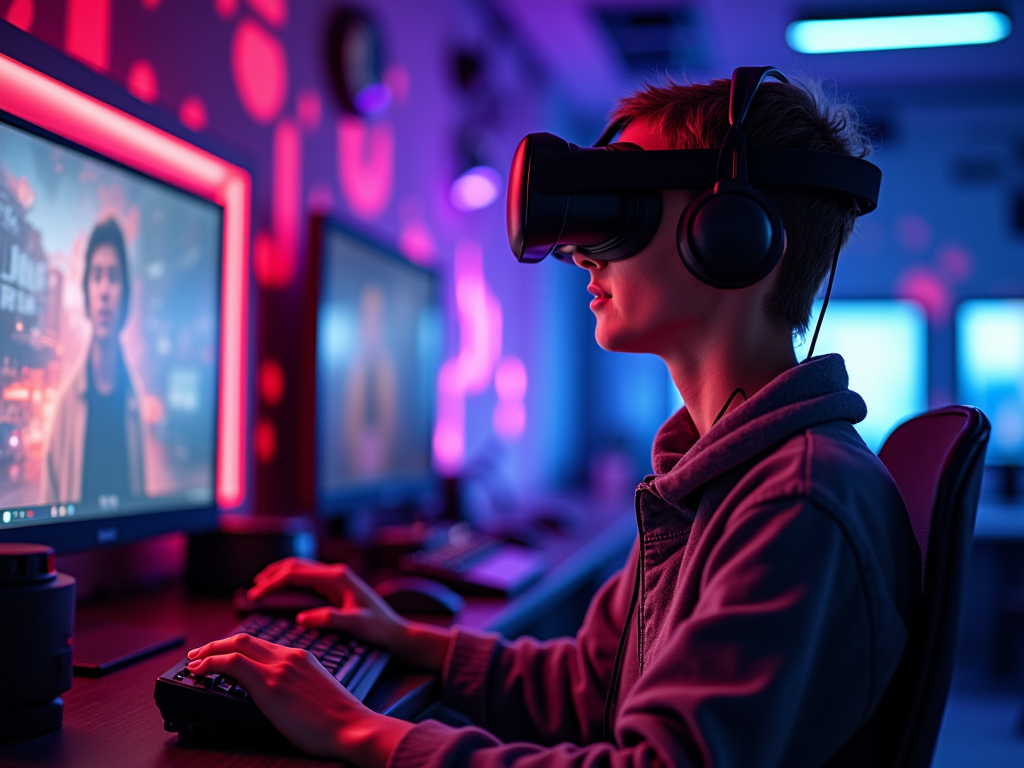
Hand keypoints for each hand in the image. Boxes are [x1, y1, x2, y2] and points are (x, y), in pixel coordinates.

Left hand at [186, 633, 411, 766]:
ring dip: (209, 650)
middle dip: (217, 644)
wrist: (352, 726)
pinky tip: (199, 670)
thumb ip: (299, 685)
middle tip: (199, 653)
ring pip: (236, 645)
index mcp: (301, 657)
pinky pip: (232, 663)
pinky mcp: (269, 685)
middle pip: (245, 639)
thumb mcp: (317, 692)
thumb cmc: (339, 719)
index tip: (223, 655)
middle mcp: (289, 656)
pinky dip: (211, 662)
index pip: (261, 644)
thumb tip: (282, 696)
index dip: (237, 647)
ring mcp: (279, 668)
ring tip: (194, 660)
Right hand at [248, 557, 451, 669]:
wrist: (397, 631)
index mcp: (338, 577)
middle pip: (296, 566)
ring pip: (301, 569)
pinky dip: (290, 581)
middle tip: (251, 592)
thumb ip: (330, 619)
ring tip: (259, 588)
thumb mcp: (356, 624)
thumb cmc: (380, 628)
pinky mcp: (336, 586)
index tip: (255, 595)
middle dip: (271, 576)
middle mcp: (335, 572)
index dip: (272, 583)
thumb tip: (301, 617)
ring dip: (279, 575)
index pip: (296, 574)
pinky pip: (307, 578)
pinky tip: (281, 590)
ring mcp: (336, 578)